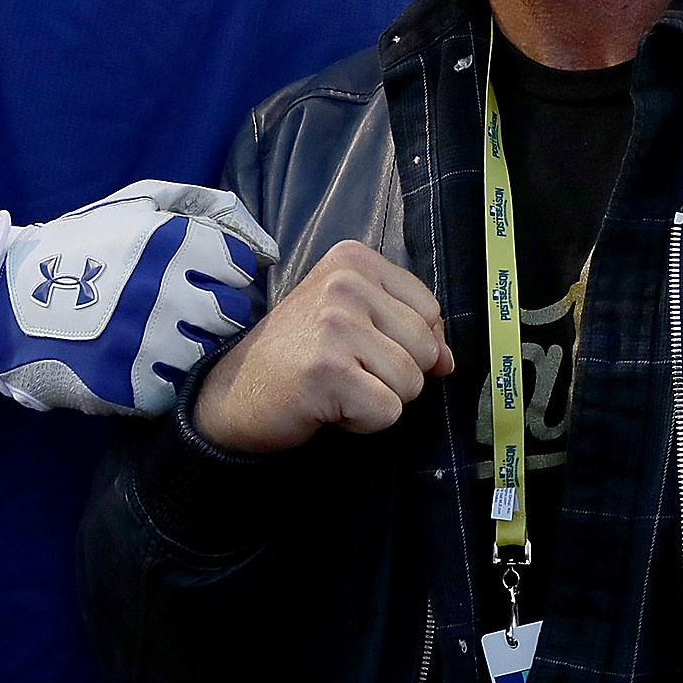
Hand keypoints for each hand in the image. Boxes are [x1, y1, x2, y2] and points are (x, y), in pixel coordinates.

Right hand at [0, 181, 278, 417]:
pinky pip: (174, 390)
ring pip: (209, 355)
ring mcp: (144, 341)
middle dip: (220, 313)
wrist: (5, 300)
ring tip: (170, 337)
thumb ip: (210, 208)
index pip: (241, 269)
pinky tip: (146, 363)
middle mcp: (162, 290)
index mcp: (170, 241)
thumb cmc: (85, 245)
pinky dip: (166, 380)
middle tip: (195, 314)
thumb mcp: (141, 203)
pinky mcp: (124, 385)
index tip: (208, 281)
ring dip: (197, 348)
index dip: (229, 276)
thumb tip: (267, 248)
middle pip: (232, 314)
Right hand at [194, 240, 453, 454]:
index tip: (363, 346)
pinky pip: (387, 411)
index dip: (409, 342)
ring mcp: (334, 325)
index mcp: (354, 260)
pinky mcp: (328, 371)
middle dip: (397, 374)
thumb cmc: (297, 355)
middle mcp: (344, 284)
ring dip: (378, 399)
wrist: (232, 394)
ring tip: (337, 387)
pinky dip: (364, 422)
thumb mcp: (352, 319)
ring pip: (411, 382)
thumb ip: (405, 327)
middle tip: (347, 371)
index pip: (430, 308)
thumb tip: (449, 360)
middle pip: (426, 346)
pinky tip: (329, 406)